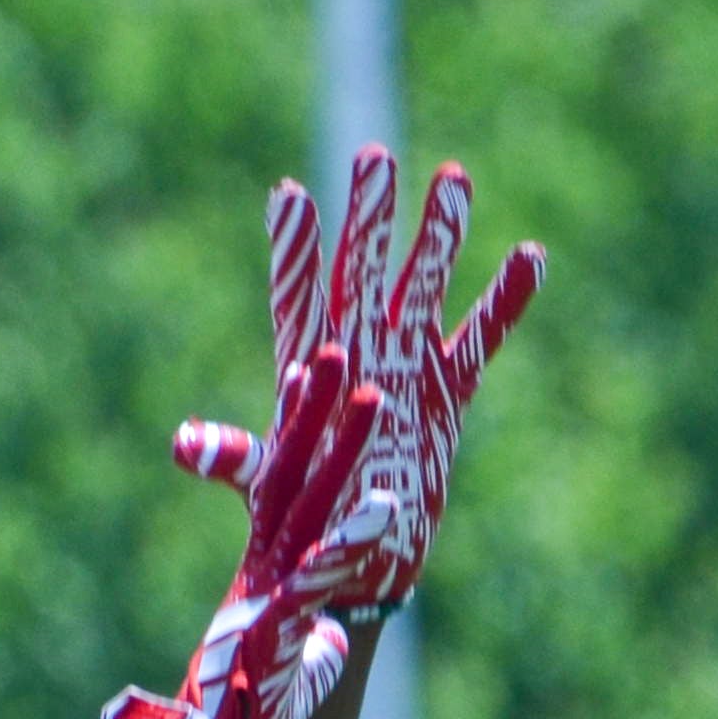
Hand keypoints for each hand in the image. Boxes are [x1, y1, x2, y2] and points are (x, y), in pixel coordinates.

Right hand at [101, 341, 380, 718]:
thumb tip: (335, 642)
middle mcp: (261, 578)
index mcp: (263, 582)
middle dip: (318, 417)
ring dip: (340, 456)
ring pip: (307, 514)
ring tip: (372, 400)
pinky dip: (347, 547)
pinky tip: (382, 513)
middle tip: (338, 350)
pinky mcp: (270, 636)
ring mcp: (265, 601)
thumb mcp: (288, 680)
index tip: (308, 376)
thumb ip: (312, 648)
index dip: (297, 435)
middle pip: (293, 481)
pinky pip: (315, 582)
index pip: (279, 491)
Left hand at [173, 146, 545, 614]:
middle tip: (375, 161)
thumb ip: (239, 460)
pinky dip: (505, 301)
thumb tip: (187, 447)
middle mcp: (359, 350)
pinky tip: (530, 256)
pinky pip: (482, 337)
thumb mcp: (269, 488)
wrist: (353, 557)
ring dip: (440, 236)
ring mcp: (407, 363)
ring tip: (454, 178)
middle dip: (370, 218)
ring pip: (425, 286)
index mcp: (310, 365)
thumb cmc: (301, 521)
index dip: (293, 249)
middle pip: (364, 271)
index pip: (299, 295)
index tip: (286, 196)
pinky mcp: (448, 390)